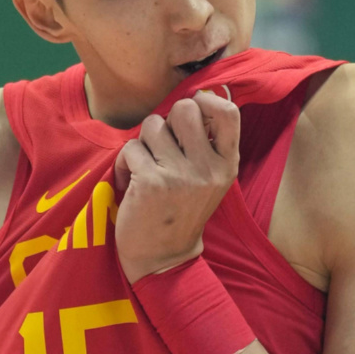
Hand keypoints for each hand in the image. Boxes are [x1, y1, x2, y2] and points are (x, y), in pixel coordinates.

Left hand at [113, 89, 240, 283]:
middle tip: (161, 145)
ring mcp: (181, 175)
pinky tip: (131, 182)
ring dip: (143, 143)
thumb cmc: (182, 212)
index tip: (193, 109)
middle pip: (184, 109)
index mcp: (227, 164)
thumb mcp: (211, 180)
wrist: (164, 257)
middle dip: (166, 121)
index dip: (207, 99)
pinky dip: (125, 163)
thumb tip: (202, 96)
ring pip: (152, 125)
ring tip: (146, 167)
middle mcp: (208, 168)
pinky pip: (130, 148)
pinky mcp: (152, 182)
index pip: (229, 113)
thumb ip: (209, 143)